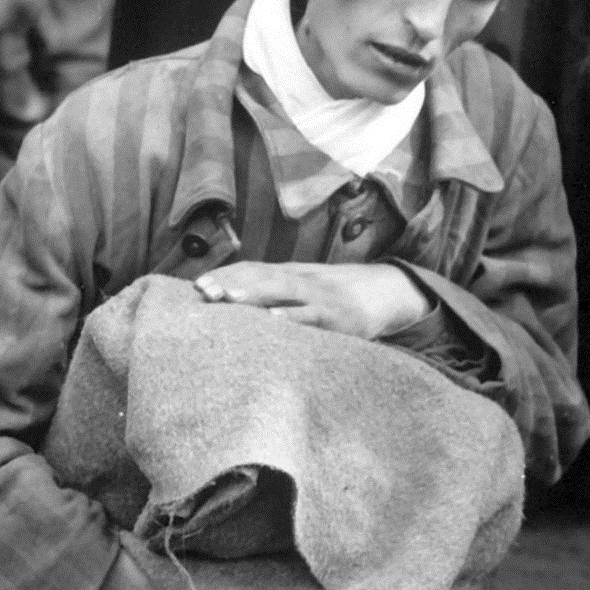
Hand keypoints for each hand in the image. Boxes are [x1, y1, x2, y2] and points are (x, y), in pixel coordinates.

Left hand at [193, 261, 432, 340]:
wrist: (392, 292)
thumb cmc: (342, 296)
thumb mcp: (310, 289)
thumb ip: (280, 294)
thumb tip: (240, 304)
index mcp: (293, 274)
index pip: (254, 269)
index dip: (227, 275)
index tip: (197, 284)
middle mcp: (303, 280)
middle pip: (262, 276)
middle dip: (231, 282)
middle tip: (202, 291)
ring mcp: (321, 297)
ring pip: (283, 291)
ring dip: (253, 293)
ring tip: (226, 297)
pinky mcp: (339, 317)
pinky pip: (313, 316)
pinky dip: (293, 317)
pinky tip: (273, 320)